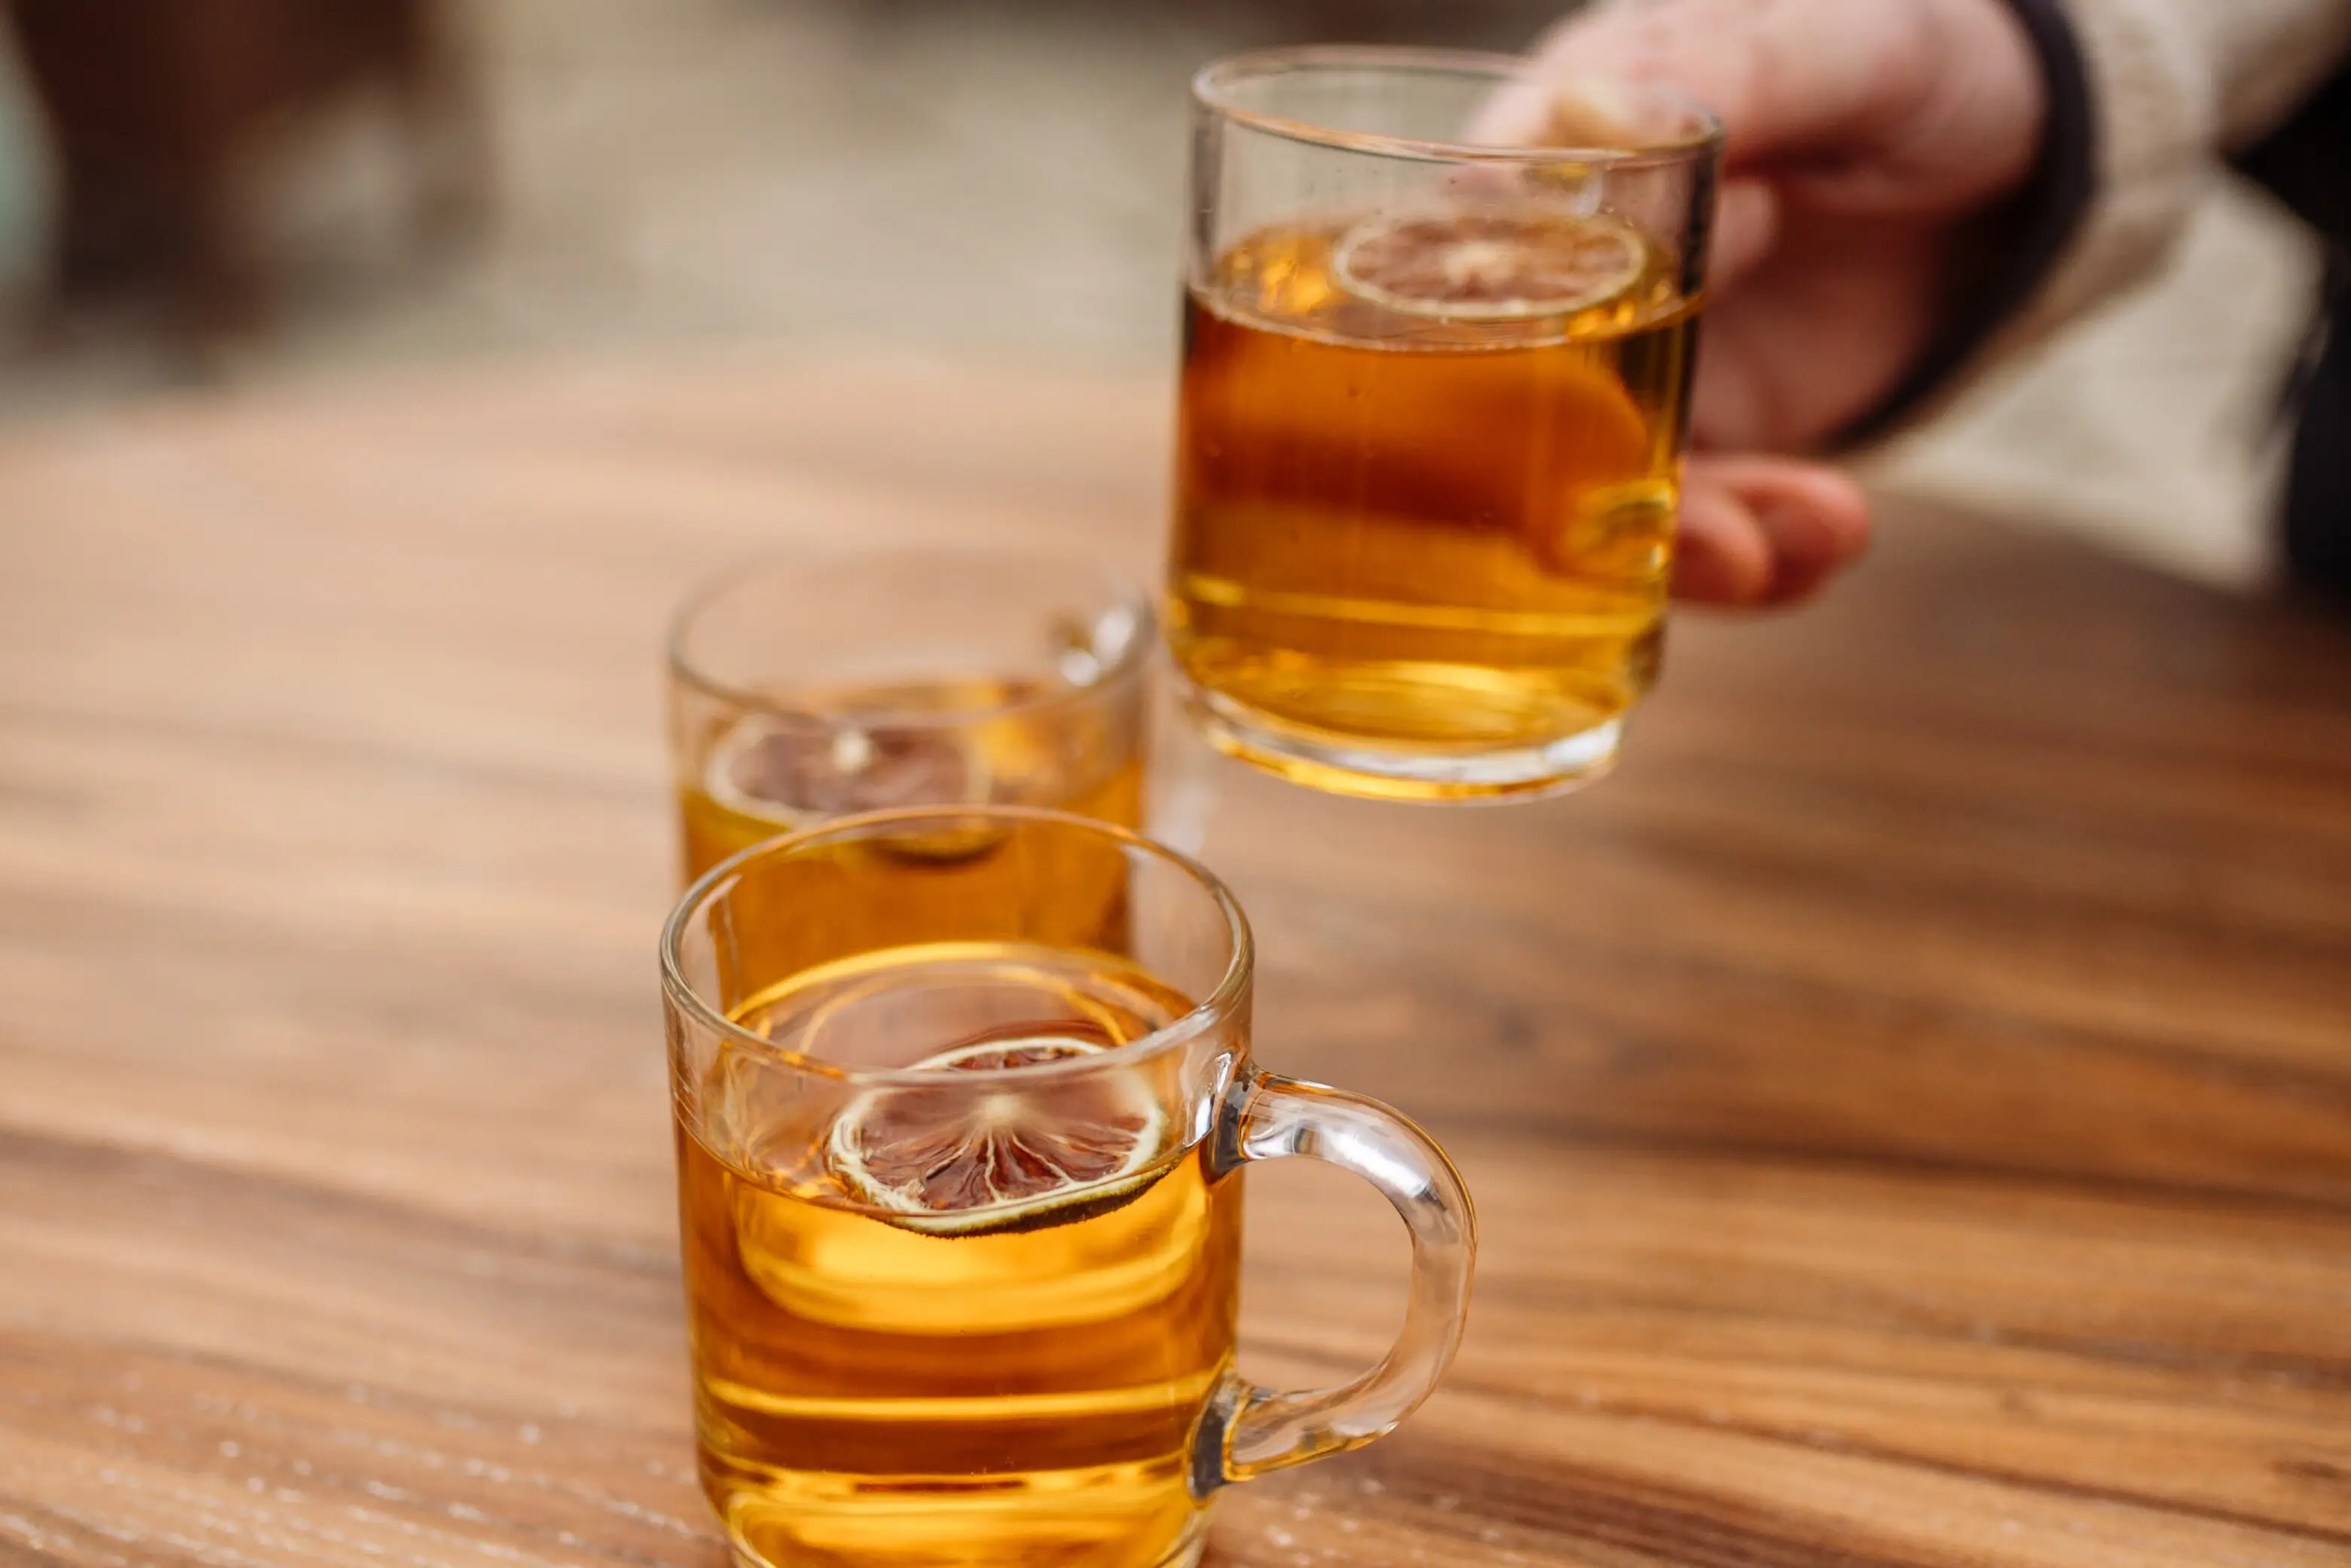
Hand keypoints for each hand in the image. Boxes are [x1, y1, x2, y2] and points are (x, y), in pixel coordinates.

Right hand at [1507, 0, 2048, 603]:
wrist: (2016, 154)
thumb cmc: (1906, 57)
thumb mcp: (1832, 44)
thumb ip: (1724, 71)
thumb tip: (1593, 112)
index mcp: (1550, 157)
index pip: (1454, 262)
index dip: (1473, 345)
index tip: (1542, 398)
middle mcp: (1560, 285)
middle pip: (1504, 416)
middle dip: (1579, 499)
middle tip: (1696, 529)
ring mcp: (1626, 382)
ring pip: (1593, 504)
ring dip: (1687, 548)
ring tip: (1797, 538)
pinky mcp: (1701, 452)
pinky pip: (1694, 538)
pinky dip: (1759, 565)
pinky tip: (1825, 541)